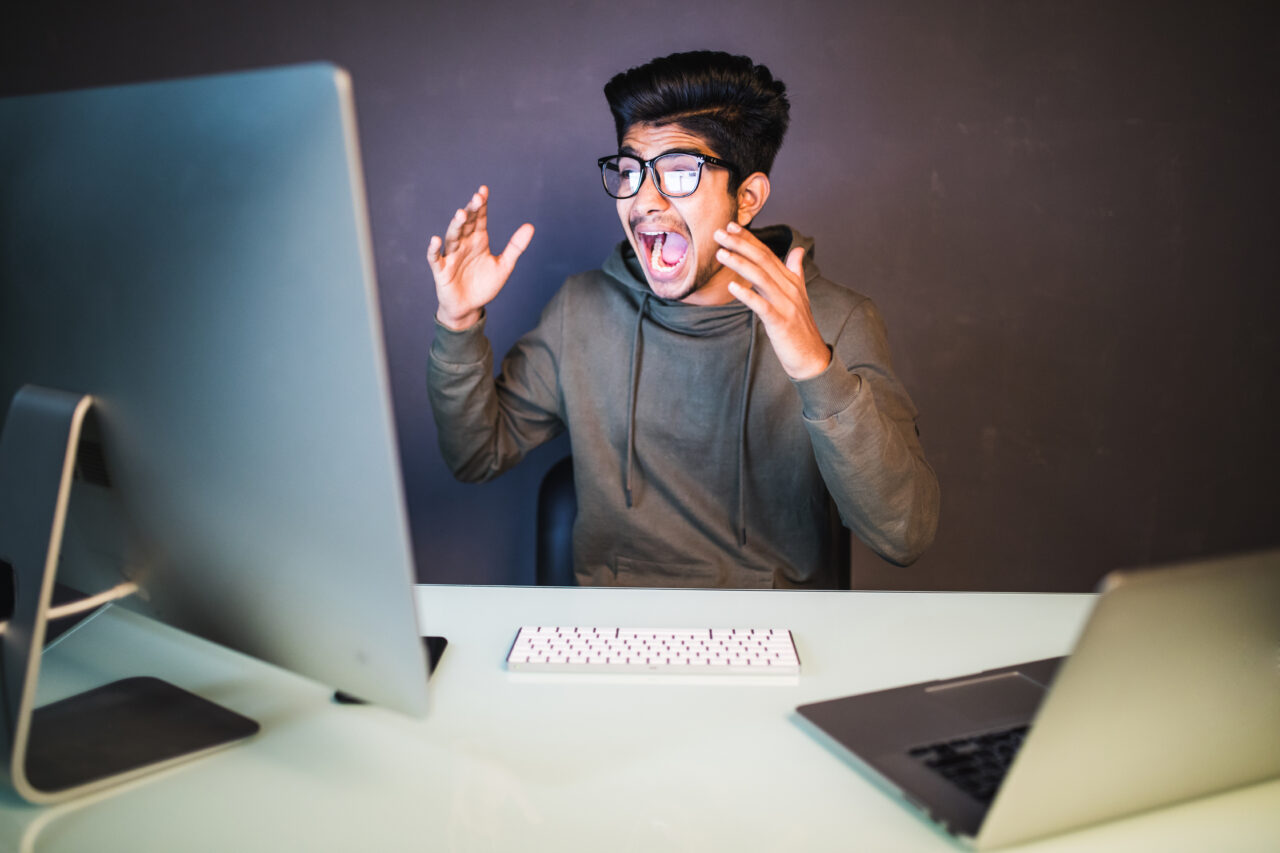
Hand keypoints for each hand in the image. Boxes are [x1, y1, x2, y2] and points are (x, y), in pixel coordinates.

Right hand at [427, 186, 534, 329]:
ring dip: (456, 225)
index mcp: (478, 240)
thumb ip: (516, 246)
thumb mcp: (504, 265)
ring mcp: (451, 256)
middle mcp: (464, 244)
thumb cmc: (484, 285)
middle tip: (477, 198)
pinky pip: (436, 258)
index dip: (481, 205)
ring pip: (452, 237)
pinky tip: (436, 239)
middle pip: (466, 224)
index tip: (484, 190)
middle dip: (471, 211)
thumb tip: (530, 226)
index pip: (480, 218)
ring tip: (460, 214)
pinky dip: (434, 249)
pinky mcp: (441, 270)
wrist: (470, 308)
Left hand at [716, 223, 830, 379]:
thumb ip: (795, 271)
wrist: (812, 358)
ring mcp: (786, 305)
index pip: (767, 254)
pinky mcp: (781, 322)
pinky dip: (747, 295)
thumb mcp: (799, 296)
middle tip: (718, 233)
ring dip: (739, 264)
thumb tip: (797, 250)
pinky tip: (731, 287)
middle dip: (740, 245)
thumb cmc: (800, 328)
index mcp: (791, 281)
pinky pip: (762, 306)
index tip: (730, 226)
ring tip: (720, 254)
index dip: (749, 239)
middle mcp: (789, 289)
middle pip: (763, 260)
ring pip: (761, 278)